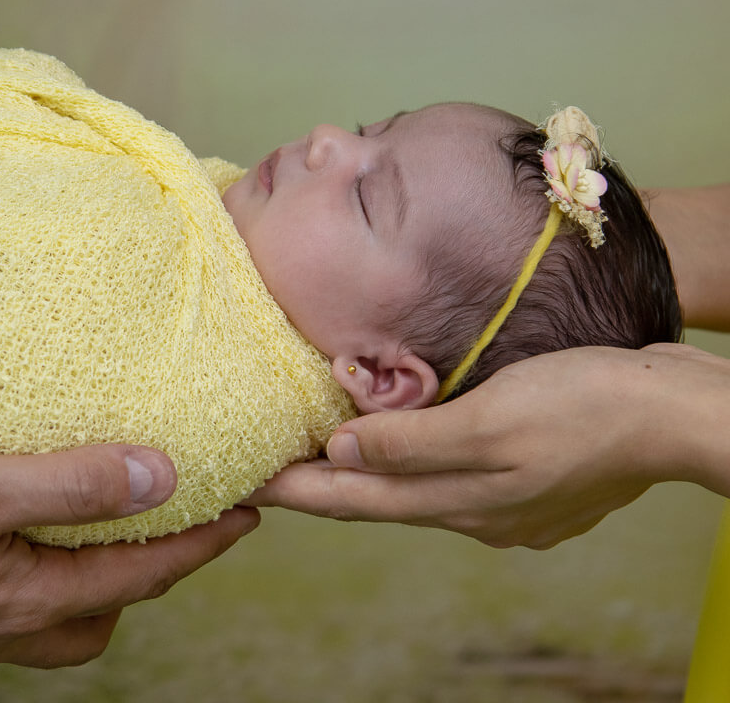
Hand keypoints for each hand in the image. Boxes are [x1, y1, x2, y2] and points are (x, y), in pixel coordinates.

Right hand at [0, 444, 258, 667]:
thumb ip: (67, 486)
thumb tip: (160, 478)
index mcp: (24, 598)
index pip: (143, 571)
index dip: (204, 541)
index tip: (250, 512)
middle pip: (106, 609)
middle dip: (154, 572)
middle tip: (178, 521)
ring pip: (57, 618)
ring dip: (95, 578)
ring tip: (102, 529)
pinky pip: (8, 613)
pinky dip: (39, 581)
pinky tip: (17, 548)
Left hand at [247, 344, 729, 548]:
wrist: (675, 414)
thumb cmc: (586, 407)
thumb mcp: (491, 420)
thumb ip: (413, 442)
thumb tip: (342, 449)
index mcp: (459, 501)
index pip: (354, 497)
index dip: (297, 490)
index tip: (245, 482)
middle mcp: (474, 512)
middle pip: (377, 497)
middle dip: (320, 484)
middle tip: (266, 471)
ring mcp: (505, 504)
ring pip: (414, 489)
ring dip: (366, 473)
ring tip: (323, 453)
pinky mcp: (528, 484)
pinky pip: (451, 477)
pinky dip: (416, 462)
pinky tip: (407, 444)